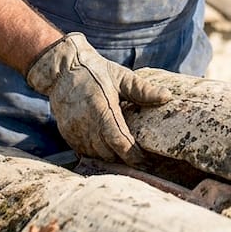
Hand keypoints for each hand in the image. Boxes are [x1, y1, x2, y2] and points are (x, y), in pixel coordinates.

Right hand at [25, 33, 171, 162]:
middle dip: (125, 159)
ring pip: (97, 155)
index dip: (133, 155)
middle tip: (141, 161)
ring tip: (126, 157)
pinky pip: (84, 151)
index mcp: (102, 109)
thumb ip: (143, 90)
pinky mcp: (66, 133)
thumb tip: (167, 96)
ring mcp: (74, 130)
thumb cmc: (96, 71)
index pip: (119, 142)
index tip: (146, 160)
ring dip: (111, 157)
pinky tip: (107, 149)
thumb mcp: (121, 77)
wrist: (63, 70)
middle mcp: (86, 123)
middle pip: (109, 153)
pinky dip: (97, 153)